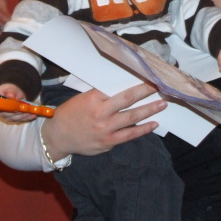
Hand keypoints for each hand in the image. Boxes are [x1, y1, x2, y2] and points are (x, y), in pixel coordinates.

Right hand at [0, 83, 36, 122]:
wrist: (12, 91)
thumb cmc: (10, 89)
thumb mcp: (11, 88)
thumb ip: (11, 91)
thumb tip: (10, 96)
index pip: (2, 109)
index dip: (11, 110)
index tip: (19, 110)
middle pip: (9, 115)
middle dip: (20, 115)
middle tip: (29, 112)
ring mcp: (5, 115)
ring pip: (14, 119)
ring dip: (24, 117)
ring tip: (32, 114)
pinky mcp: (11, 117)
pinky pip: (17, 120)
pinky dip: (25, 118)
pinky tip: (32, 116)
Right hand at [40, 83, 166, 160]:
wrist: (57, 137)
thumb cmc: (71, 113)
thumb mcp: (83, 98)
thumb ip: (102, 95)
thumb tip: (125, 88)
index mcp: (93, 98)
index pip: (118, 88)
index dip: (135, 83)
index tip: (149, 78)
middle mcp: (101, 113)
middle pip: (128, 100)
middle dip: (146, 92)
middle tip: (160, 87)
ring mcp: (105, 129)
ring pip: (132, 118)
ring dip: (149, 110)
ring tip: (162, 104)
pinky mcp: (108, 142)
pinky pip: (130, 135)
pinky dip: (143, 129)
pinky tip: (153, 124)